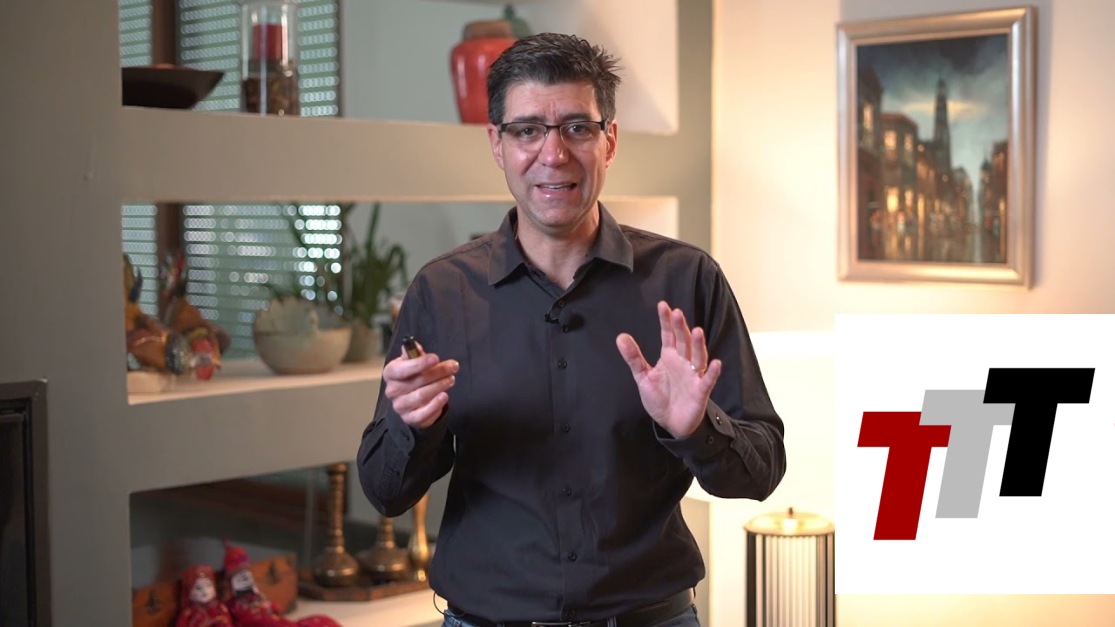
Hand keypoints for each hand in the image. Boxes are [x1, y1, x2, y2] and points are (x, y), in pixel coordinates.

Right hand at [383, 341, 458, 428]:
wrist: (412, 401)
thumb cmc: (413, 376)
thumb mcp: (413, 362)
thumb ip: (414, 354)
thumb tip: (414, 345)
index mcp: (391, 373)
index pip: (401, 369)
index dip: (419, 363)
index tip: (435, 358)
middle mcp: (392, 390)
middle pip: (417, 381)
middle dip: (438, 372)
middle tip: (453, 367)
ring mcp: (400, 406)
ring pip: (422, 396)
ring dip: (439, 386)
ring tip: (451, 380)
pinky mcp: (410, 418)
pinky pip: (422, 414)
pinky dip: (435, 405)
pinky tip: (444, 396)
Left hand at [615, 301, 721, 437]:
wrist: (671, 423)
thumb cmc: (660, 398)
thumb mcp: (643, 377)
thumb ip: (633, 358)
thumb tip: (620, 337)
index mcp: (669, 357)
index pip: (668, 335)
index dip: (666, 321)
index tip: (663, 305)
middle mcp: (683, 362)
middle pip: (683, 342)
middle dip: (681, 328)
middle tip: (677, 313)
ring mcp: (693, 375)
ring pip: (697, 357)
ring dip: (698, 345)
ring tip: (697, 331)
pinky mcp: (700, 391)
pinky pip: (707, 380)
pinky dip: (712, 372)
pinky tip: (716, 363)